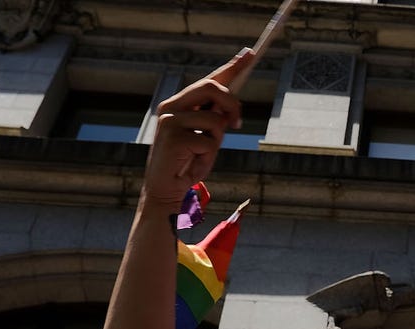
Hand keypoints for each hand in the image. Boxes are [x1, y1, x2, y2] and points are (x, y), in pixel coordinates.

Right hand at [141, 48, 253, 211]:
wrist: (166, 189)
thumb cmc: (188, 162)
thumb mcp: (205, 136)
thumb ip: (215, 118)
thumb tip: (234, 103)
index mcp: (178, 103)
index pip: (208, 80)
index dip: (230, 67)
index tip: (249, 54)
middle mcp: (171, 106)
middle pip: (212, 87)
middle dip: (232, 104)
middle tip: (238, 123)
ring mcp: (170, 120)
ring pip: (216, 119)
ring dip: (217, 142)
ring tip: (202, 155)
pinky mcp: (174, 137)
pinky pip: (210, 141)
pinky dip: (208, 157)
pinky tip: (194, 166)